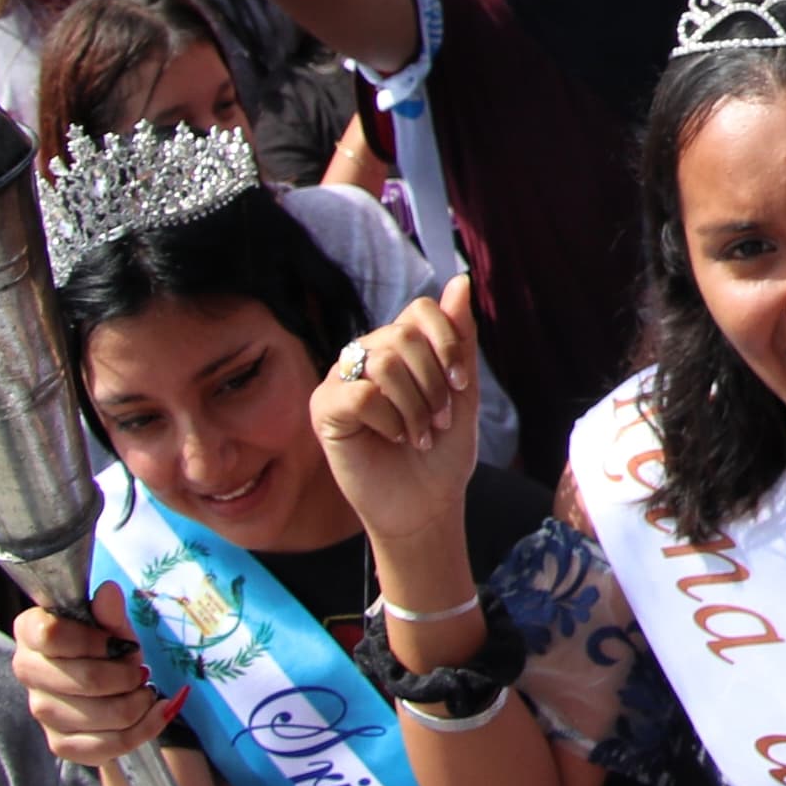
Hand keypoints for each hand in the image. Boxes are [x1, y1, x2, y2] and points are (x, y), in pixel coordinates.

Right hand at [12, 587, 175, 767]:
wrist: (108, 683)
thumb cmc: (105, 646)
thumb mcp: (112, 625)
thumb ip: (109, 613)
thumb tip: (108, 592)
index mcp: (31, 631)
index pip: (52, 635)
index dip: (94, 640)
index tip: (119, 643)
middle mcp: (27, 671)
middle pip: (84, 679)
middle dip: (126, 676)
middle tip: (141, 670)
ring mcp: (41, 710)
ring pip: (98, 715)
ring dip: (136, 704)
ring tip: (146, 691)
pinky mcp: (59, 743)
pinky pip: (103, 747)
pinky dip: (141, 731)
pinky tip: (155, 713)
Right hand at [312, 278, 483, 551]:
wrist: (425, 505)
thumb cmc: (442, 452)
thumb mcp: (461, 391)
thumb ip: (458, 339)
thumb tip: (461, 280)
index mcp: (399, 348)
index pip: (420, 311)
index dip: (446, 342)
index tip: (460, 384)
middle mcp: (366, 357)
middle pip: (403, 335)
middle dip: (433, 382)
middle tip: (439, 420)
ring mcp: (341, 380)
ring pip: (384, 363)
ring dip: (416, 406)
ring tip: (420, 435)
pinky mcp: (324, 409)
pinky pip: (362, 394)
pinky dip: (390, 419)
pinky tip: (394, 439)